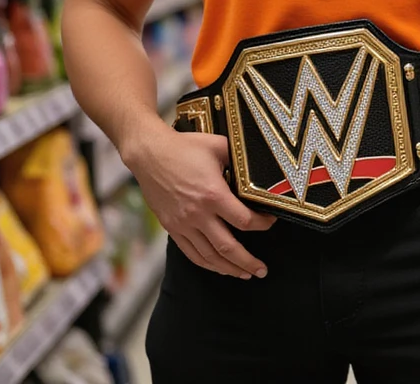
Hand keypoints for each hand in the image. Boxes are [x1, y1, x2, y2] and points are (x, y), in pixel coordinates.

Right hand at [126, 124, 275, 277]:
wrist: (149, 154)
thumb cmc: (184, 147)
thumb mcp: (217, 145)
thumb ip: (239, 159)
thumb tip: (259, 165)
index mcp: (213, 194)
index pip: (244, 221)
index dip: (262, 225)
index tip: (270, 222)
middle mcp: (198, 214)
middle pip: (228, 248)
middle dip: (248, 262)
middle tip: (262, 270)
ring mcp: (183, 223)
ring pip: (210, 256)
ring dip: (229, 268)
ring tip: (244, 273)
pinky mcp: (172, 227)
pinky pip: (191, 253)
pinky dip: (207, 264)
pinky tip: (219, 267)